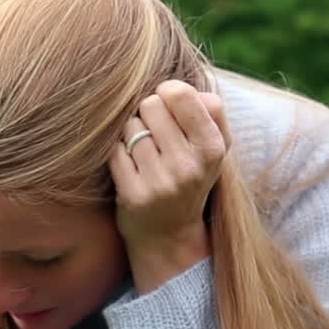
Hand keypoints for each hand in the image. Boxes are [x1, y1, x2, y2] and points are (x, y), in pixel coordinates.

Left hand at [109, 80, 230, 294]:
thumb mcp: (214, 150)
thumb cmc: (191, 179)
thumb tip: (191, 91)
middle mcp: (189, 165)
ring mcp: (160, 182)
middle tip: (154, 132)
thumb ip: (212, 113)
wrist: (170, 236)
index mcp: (213, 148)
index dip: (167, 92)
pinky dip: (118, 153)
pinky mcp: (132, 195)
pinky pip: (114, 151)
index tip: (167, 104)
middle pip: (150, 105)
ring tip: (143, 152)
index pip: (179, 94)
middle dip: (147, 113)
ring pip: (130, 127)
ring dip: (131, 134)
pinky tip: (130, 166)